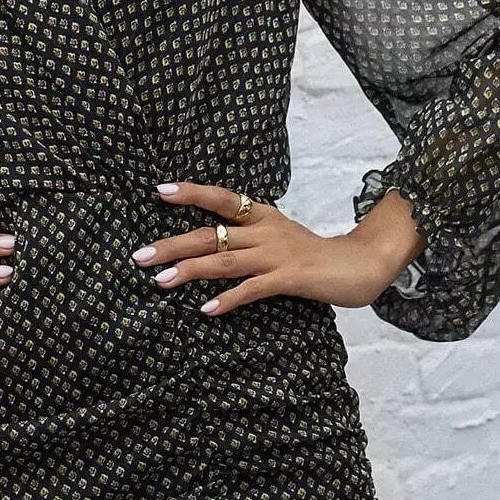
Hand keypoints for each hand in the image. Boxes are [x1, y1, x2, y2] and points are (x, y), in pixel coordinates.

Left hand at [130, 178, 404, 315]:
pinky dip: (228, 298)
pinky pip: (252, 288)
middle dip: (172, 245)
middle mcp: (265, 230)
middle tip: (139, 256)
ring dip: (190, 271)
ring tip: (160, 281)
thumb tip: (209, 248)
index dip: (191, 193)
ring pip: (225, 260)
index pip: (221, 198)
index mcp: (261, 216)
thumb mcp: (279, 237)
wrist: (360, 264)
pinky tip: (206, 308)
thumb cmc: (314, 256)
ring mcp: (277, 254)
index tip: (159, 191)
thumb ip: (248, 238)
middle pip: (210, 234)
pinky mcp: (289, 278)